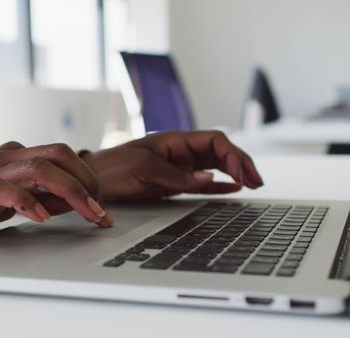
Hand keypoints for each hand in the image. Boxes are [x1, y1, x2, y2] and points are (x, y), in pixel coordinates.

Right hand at [0, 142, 110, 247]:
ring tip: (87, 212)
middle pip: (57, 155)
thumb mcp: (13, 200)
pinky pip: (6, 189)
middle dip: (86, 180)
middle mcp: (7, 158)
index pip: (61, 155)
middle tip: (100, 209)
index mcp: (16, 157)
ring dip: (70, 190)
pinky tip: (42, 217)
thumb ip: (42, 195)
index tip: (100, 203)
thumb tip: (75, 200)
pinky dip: (28, 201)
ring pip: (40, 168)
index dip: (87, 176)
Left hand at [81, 130, 263, 199]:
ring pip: (215, 166)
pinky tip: (233, 190)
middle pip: (220, 152)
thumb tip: (209, 177)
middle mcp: (180, 151)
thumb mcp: (143, 169)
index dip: (233, 155)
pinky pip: (202, 182)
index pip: (214, 140)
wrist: (92, 181)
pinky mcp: (173, 183)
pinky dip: (219, 185)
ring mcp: (178, 167)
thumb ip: (177, 175)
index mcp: (174, 140)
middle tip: (257, 181)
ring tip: (253, 184)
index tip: (243, 173)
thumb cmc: (112, 167)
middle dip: (241, 163)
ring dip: (234, 173)